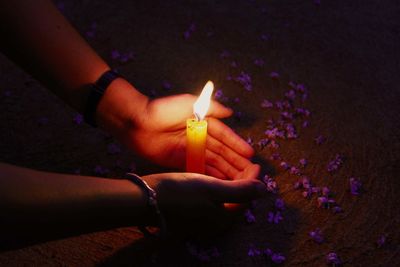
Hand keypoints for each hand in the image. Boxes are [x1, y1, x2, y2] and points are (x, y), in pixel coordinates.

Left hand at [128, 93, 254, 178]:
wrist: (137, 123)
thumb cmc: (163, 109)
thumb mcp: (190, 103)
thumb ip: (211, 108)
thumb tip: (231, 113)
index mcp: (202, 123)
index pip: (224, 135)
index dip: (237, 144)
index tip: (250, 154)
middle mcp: (199, 137)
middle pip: (221, 151)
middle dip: (235, 161)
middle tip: (250, 172)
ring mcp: (190, 150)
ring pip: (213, 162)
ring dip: (226, 171)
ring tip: (240, 181)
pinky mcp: (180, 161)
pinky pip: (199, 170)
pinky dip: (210, 176)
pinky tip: (221, 184)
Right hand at [141, 170, 266, 235]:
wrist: (145, 199)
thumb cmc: (180, 192)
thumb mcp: (212, 188)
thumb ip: (241, 190)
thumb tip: (265, 189)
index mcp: (223, 220)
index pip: (246, 199)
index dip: (253, 180)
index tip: (255, 162)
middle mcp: (214, 225)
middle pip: (236, 200)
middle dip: (242, 181)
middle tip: (244, 163)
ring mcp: (201, 221)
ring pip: (223, 200)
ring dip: (230, 182)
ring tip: (231, 165)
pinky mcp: (190, 215)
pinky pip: (210, 200)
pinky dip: (216, 187)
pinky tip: (213, 175)